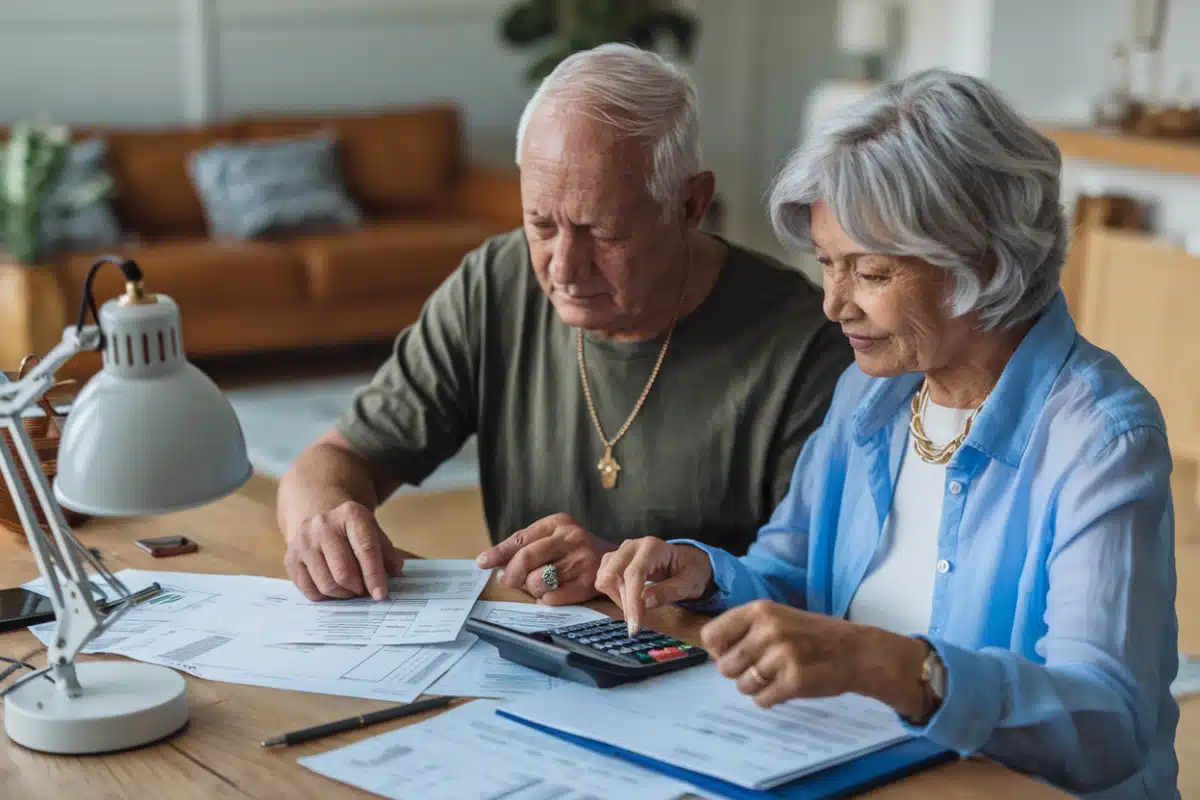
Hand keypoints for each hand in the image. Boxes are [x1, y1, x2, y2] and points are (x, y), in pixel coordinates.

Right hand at [284, 501, 407, 600]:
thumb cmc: (350, 528)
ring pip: (326, 585)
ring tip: (351, 590)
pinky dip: (325, 597)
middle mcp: (323, 525)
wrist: (317, 511)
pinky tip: (333, 589)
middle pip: (343, 572)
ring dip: (343, 594)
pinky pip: (309, 590)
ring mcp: (303, 542)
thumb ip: (386, 551)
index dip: (374, 576)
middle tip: (364, 592)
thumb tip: (394, 572)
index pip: (365, 549)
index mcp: (350, 515)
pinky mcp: (290, 558)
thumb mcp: (373, 530)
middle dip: (358, 589)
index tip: (381, 595)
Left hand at [476, 514, 614, 604]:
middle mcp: (571, 538)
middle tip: (508, 581)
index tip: (482, 562)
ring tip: (538, 586)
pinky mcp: (588, 584)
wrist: (618, 562)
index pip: (521, 539)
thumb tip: (492, 562)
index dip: (498, 552)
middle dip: (512, 574)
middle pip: (526, 558)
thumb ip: (526, 545)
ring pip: (537, 581)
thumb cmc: (576, 551)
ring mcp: (581, 561)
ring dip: (531, 589)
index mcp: (559, 523)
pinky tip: (550, 595)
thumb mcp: (554, 537)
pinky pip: (552, 598)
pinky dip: (545, 599)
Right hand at [594, 537, 713, 634]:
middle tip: (638, 619)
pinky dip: (613, 594)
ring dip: (617, 598)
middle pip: (611, 574)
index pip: (633, 574)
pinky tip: (629, 601)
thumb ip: (669, 591)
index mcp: (652, 548)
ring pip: (604, 577)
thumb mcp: (690, 584)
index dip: (631, 602)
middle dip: (623, 601)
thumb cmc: (692, 571)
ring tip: (636, 608)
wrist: (689, 562)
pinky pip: (604, 579)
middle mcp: (633, 546)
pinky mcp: (616, 560)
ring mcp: (621, 552)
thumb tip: (645, 602)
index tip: (634, 627)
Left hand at [701, 600, 928, 713]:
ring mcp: (782, 655)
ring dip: (756, 687)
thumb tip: (711, 652)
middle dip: (739, 673)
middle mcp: (768, 630)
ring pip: (743, 686)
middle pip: (725, 666)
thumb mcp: (777, 618)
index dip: (719, 651)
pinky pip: (762, 700)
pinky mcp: (794, 681)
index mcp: (760, 610)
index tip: (734, 654)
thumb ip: (745, 630)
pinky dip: (770, 699)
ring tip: (777, 676)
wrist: (855, 651)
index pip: (712, 636)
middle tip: (762, 667)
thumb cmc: (812, 635)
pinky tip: (786, 687)